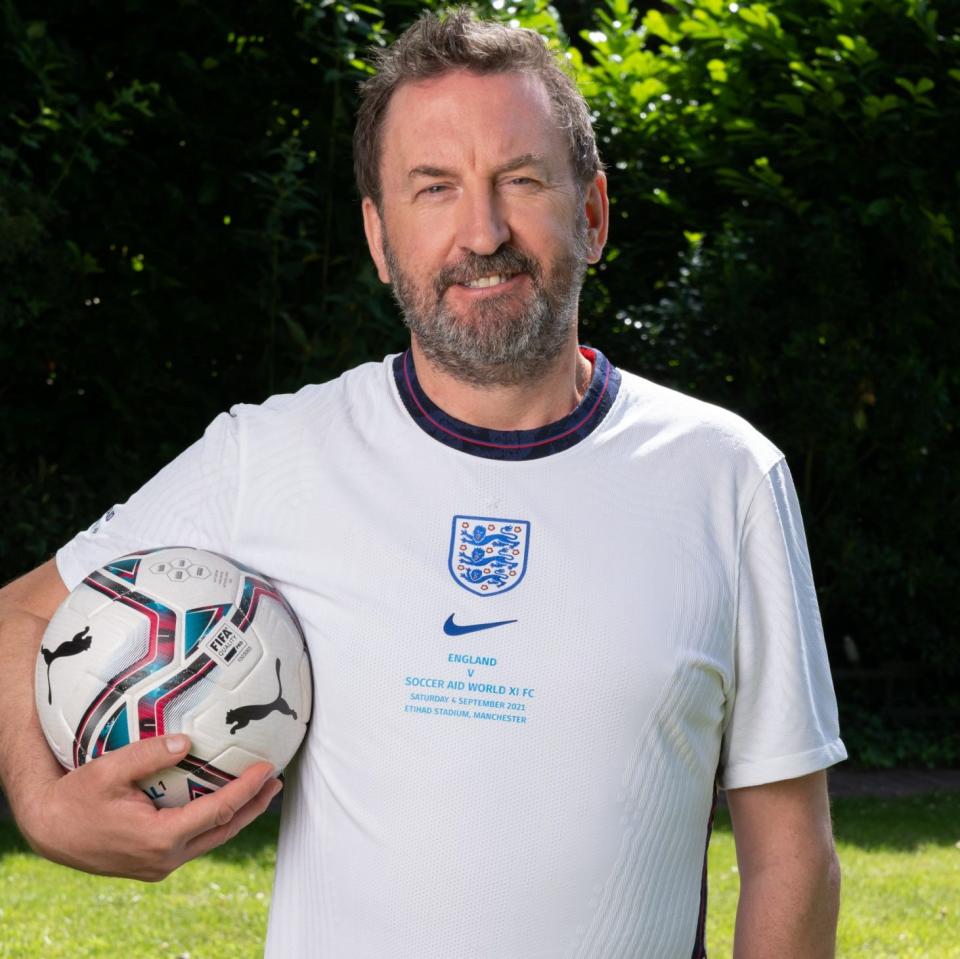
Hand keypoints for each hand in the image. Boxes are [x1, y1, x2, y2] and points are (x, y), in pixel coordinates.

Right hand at [19, 734, 281, 880]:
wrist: (49, 830)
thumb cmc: (76, 798)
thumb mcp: (108, 770)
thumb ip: (148, 755)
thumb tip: (187, 742)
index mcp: (160, 838)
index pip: (218, 811)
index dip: (247, 790)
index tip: (268, 769)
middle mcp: (165, 858)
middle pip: (224, 831)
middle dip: (254, 806)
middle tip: (277, 781)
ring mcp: (159, 864)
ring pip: (211, 840)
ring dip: (238, 815)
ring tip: (261, 792)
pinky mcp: (153, 862)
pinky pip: (194, 841)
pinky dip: (215, 821)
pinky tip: (223, 802)